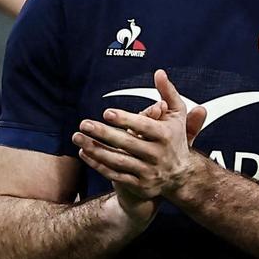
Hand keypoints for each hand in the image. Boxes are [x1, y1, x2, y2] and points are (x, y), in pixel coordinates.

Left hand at [74, 67, 205, 206]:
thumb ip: (168, 93)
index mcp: (166, 136)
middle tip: (84, 123)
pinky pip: (115, 175)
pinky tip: (84, 153)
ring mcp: (148, 172)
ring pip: (118, 161)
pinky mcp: (139, 185)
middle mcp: (158, 155)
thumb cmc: (175, 138)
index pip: (144, 126)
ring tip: (78, 137)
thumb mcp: (177, 115)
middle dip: (104, 134)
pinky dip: (98, 165)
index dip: (125, 119)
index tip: (106, 112)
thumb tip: (159, 72)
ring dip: (96, 150)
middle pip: (128, 144)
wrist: (181, 176)